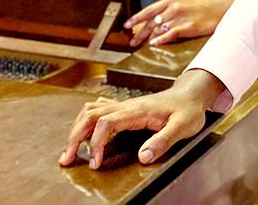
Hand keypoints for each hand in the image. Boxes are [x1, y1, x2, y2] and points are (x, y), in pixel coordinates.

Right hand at [58, 70, 223, 168]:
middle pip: (91, 115)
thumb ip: (163, 140)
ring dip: (77, 128)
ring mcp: (124, 105)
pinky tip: (84, 133)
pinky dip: (85, 122)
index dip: (96, 143)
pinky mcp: (125, 108)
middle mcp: (127, 105)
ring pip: (91, 111)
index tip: (95, 163)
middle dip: (75, 136)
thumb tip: (143, 157)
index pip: (107, 122)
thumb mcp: (183, 126)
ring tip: (70, 149)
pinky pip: (98, 110)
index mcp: (138, 110)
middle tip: (66, 158)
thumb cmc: (188, 110)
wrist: (191, 94)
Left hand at [124, 0, 241, 46]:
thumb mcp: (184, 3)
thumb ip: (170, 10)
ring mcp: (180, 17)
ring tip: (141, 45)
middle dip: (140, 32)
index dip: (136, 18)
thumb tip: (156, 22)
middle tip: (132, 41)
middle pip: (152, 21)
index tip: (126, 25)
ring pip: (159, 29)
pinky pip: (169, 34)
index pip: (149, 10)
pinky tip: (154, 44)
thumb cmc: (203, 7)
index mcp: (171, 0)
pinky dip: (160, 39)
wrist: (221, 7)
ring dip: (148, 38)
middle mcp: (174, 7)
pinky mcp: (188, 27)